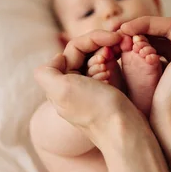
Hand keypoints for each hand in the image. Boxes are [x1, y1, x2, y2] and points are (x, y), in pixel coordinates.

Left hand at [34, 30, 145, 149]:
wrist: (124, 132)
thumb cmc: (95, 110)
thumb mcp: (61, 90)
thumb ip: (46, 73)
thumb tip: (57, 59)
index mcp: (59, 84)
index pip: (73, 49)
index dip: (92, 40)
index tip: (112, 39)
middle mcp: (72, 87)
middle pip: (85, 53)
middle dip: (101, 47)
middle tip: (117, 48)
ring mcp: (91, 90)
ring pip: (97, 59)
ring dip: (108, 54)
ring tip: (119, 56)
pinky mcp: (107, 94)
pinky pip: (108, 70)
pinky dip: (114, 63)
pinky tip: (121, 64)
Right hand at [120, 17, 170, 135]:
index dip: (147, 23)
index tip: (123, 28)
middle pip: (168, 33)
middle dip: (142, 31)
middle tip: (117, 32)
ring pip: (162, 43)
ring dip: (141, 40)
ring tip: (121, 41)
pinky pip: (159, 56)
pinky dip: (144, 52)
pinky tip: (129, 52)